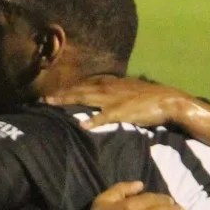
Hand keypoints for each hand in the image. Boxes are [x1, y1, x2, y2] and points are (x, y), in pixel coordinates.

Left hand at [54, 76, 199, 130]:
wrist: (168, 100)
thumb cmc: (149, 99)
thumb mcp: (128, 93)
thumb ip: (114, 95)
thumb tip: (102, 103)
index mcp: (110, 84)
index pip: (83, 85)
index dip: (66, 90)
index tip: (50, 94)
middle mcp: (108, 88)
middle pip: (79, 89)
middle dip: (60, 94)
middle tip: (41, 99)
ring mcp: (113, 99)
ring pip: (85, 97)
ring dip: (67, 99)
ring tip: (51, 103)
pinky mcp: (122, 111)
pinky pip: (105, 116)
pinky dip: (94, 120)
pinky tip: (82, 125)